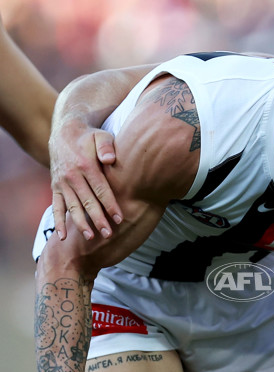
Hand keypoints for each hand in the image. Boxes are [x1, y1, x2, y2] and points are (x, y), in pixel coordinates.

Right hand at [50, 122, 121, 241]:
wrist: (65, 133)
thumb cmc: (90, 137)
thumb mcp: (101, 136)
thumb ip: (106, 146)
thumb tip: (110, 159)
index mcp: (85, 165)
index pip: (100, 189)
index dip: (110, 204)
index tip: (119, 218)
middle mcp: (72, 176)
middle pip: (87, 201)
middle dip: (98, 219)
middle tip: (109, 234)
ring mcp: (62, 183)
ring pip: (72, 207)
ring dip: (80, 223)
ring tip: (90, 237)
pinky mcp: (55, 187)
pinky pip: (56, 207)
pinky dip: (58, 222)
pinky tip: (63, 237)